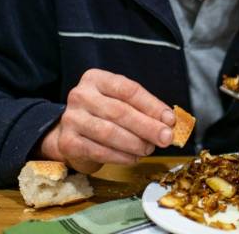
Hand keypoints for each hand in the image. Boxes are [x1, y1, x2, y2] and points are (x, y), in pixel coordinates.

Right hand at [36, 69, 175, 172]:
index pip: (128, 90)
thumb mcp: (121, 102)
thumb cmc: (103, 114)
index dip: (152, 105)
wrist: (71, 132)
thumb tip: (168, 122)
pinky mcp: (68, 142)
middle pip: (119, 111)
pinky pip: (99, 151)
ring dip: (135, 143)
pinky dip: (121, 156)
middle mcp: (81, 95)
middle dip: (147, 126)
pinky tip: (134, 158)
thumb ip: (143, 108)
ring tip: (149, 149)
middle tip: (165, 138)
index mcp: (96, 79)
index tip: (170, 119)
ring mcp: (72, 118)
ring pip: (109, 132)